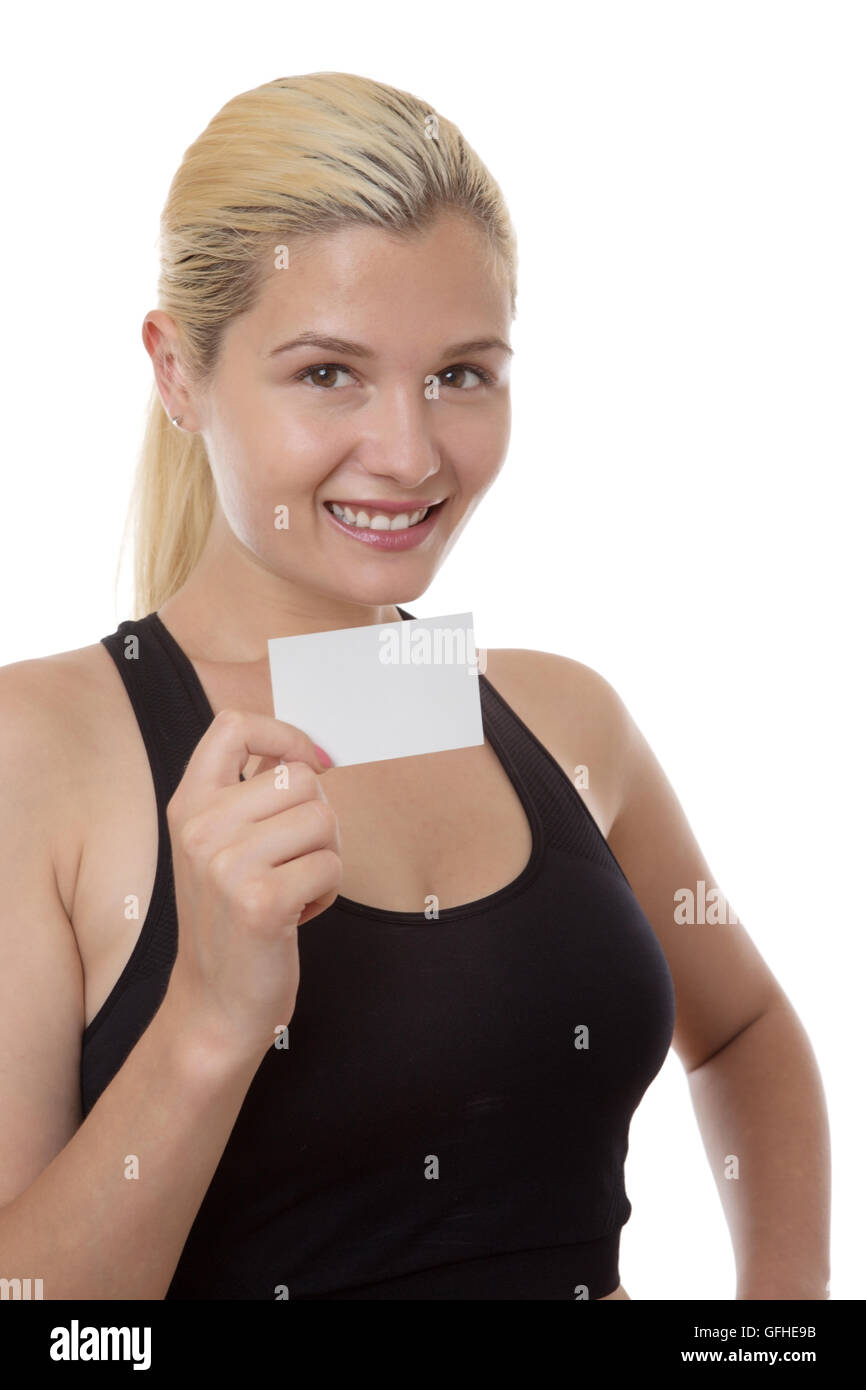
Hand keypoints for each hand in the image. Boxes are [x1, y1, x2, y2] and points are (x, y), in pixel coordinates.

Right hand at [163, 709, 340, 1063]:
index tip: (308, 761)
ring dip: (325, 858)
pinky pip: (330, 865)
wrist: (215, 1004)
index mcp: (189, 805)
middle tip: (294, 861)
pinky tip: (296, 915)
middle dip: (318, 819)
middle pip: (301, 778)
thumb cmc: (231, 920)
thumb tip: (309, 753)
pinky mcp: (260, 901)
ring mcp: (227, 864)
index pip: (233, 726)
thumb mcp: (221, 846)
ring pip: (323, 820)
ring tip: (292, 889)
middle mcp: (201, 828)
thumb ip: (250, 795)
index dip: (283, 733)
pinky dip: (327, 892)